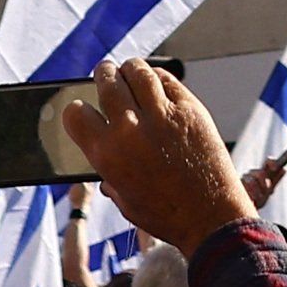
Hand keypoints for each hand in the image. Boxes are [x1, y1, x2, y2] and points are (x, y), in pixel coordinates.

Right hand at [55, 59, 246, 252]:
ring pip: (137, 72)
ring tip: (129, 71)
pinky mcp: (190, 110)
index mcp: (107, 154)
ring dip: (130, 69)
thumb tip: (104, 153)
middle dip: (103, 74)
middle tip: (106, 73)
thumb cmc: (166, 215)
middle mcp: (130, 130)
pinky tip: (156, 81)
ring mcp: (162, 116)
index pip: (75, 112)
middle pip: (107, 82)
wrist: (212, 218)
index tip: (82, 106)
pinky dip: (157, 77)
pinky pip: (167, 80)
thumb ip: (109, 173)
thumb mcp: (125, 200)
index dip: (76, 108)